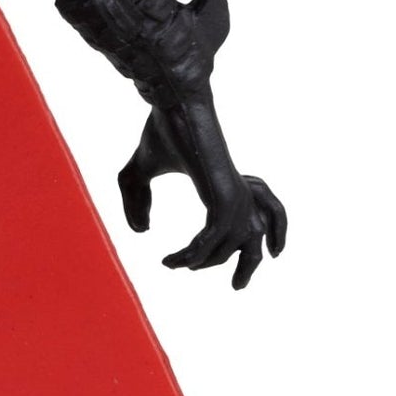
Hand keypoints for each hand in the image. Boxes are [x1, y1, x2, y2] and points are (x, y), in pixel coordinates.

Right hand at [116, 100, 285, 289]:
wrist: (176, 107)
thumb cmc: (162, 132)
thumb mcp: (138, 172)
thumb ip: (136, 200)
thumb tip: (141, 232)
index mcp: (230, 183)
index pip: (251, 217)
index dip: (235, 241)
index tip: (203, 257)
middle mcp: (239, 192)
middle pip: (258, 236)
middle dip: (250, 265)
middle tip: (238, 288)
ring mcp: (235, 196)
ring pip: (232, 246)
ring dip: (203, 262)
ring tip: (178, 266)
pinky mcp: (224, 200)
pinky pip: (212, 241)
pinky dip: (192, 255)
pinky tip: (173, 260)